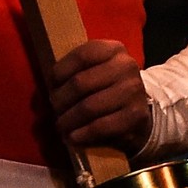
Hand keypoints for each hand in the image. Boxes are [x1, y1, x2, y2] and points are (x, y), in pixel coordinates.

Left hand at [49, 39, 151, 154]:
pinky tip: (72, 137)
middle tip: (54, 110)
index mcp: (114, 50)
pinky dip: (81, 134)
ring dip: (68, 120)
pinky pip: (99, 127)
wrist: (137, 115)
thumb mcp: (97, 70)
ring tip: (61, 125)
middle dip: (60, 100)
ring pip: (88, 107)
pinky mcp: (135, 116)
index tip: (52, 85)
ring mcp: (132, 91)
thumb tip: (50, 86)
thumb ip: (77, 71)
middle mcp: (126, 66)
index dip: (60, 71)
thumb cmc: (108, 89)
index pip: (82, 55)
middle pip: (80, 83)